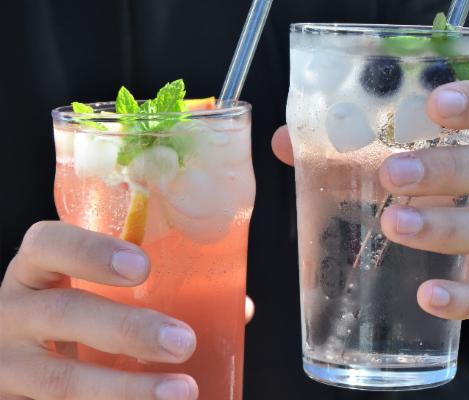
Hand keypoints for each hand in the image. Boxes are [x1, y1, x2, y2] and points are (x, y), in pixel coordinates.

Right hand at [0, 222, 200, 399]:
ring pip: (58, 379)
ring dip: (126, 388)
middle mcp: (12, 313)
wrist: (21, 364)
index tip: (142, 266)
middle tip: (184, 342)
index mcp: (34, 272)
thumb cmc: (77, 319)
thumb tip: (240, 308)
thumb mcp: (95, 297)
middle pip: (62, 312)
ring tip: (182, 391)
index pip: (48, 244)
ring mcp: (7, 364)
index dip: (91, 251)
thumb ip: (159, 294)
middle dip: (127, 329)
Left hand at [272, 81, 468, 324]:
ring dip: (449, 228)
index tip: (435, 103)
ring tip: (395, 226)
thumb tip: (285, 141)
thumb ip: (347, 150)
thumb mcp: (403, 162)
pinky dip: (467, 295)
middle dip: (448, 170)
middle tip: (392, 175)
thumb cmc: (434, 191)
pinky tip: (429, 297)